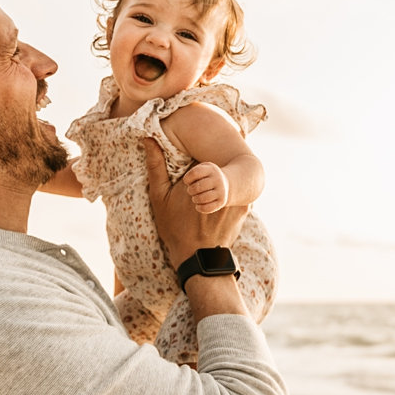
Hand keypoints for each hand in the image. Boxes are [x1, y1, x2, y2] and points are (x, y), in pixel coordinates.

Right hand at [143, 139, 247, 266]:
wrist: (197, 256)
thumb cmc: (175, 227)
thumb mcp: (159, 197)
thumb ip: (156, 167)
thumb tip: (148, 138)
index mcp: (201, 175)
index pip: (202, 157)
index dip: (195, 164)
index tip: (189, 176)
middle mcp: (222, 181)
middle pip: (218, 167)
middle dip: (210, 174)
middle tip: (198, 190)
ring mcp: (237, 194)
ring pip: (230, 180)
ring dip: (221, 185)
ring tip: (209, 199)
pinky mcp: (245, 206)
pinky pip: (239, 194)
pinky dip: (230, 197)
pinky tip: (218, 210)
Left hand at [186, 162, 229, 212]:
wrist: (224, 183)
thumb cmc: (206, 177)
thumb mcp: (202, 169)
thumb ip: (192, 174)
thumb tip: (189, 185)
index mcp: (211, 169)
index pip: (195, 173)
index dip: (187, 179)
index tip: (188, 181)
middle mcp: (218, 179)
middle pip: (197, 187)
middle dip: (190, 190)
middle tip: (191, 191)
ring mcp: (221, 191)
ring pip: (202, 198)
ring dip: (195, 199)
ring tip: (195, 198)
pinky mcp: (222, 201)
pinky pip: (207, 208)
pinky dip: (199, 208)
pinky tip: (198, 205)